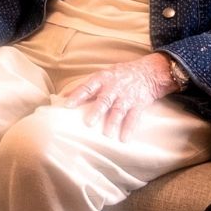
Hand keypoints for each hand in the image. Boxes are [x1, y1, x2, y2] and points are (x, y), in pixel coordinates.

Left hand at [59, 52, 174, 139]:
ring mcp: (127, 96)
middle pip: (105, 99)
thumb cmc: (120, 75)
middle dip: (97, 111)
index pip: (88, 87)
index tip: (67, 105)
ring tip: (107, 135)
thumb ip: (85, 86)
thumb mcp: (103, 75)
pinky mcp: (139, 104)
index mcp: (103, 79)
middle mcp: (114, 87)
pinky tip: (124, 139)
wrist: (149, 72)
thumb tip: (62, 96)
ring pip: (119, 110)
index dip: (78, 95)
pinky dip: (129, 128)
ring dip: (113, 122)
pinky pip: (134, 117)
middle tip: (89, 123)